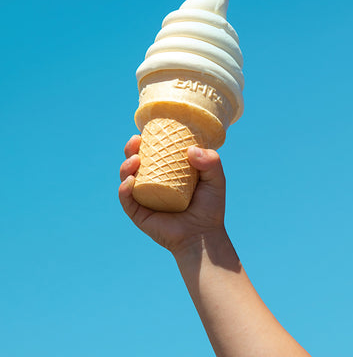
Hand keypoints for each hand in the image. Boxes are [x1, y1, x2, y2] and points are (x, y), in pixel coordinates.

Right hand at [118, 135, 225, 255]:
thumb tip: (190, 150)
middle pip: (135, 161)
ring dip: (125, 166)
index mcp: (167, 171)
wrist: (204, 235)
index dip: (147, 139)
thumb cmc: (210, 206)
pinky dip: (124, 189)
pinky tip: (130, 181)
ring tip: (135, 159)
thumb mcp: (215, 178)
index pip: (153, 151)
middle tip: (136, 141)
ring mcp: (144, 198)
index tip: (148, 129)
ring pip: (126, 178)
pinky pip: (126, 200)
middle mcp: (152, 182)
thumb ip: (211, 160)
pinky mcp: (138, 214)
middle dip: (130, 149)